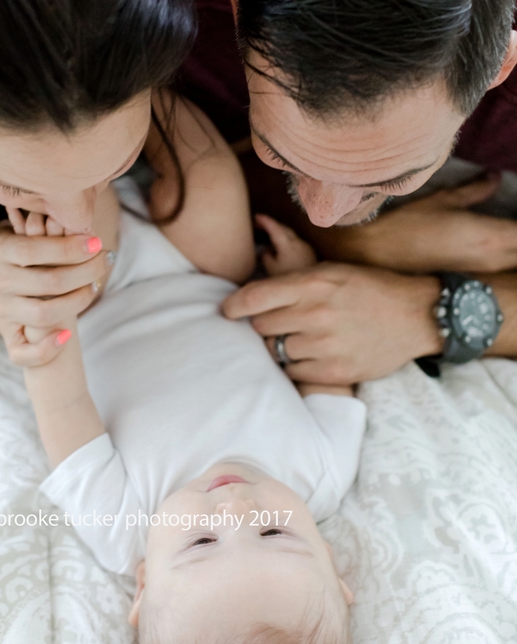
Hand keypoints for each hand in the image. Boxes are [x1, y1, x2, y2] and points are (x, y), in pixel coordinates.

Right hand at [0, 211, 111, 356]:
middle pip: (47, 282)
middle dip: (85, 271)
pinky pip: (24, 352)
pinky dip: (49, 348)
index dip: (68, 247)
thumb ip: (51, 227)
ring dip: (77, 301)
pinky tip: (67, 336)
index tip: (96, 243)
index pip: (33, 250)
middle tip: (105, 261)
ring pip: (43, 313)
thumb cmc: (31, 255)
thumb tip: (80, 221)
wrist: (6, 284)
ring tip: (93, 287)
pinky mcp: (7, 337)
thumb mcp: (33, 235)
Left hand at [222, 262, 441, 384]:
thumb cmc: (368, 288)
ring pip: (275, 351)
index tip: (226, 311)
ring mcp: (325, 345)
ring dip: (279, 346)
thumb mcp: (331, 271)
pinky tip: (309, 355)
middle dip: (262, 324)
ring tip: (297, 338)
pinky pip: (294, 372)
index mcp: (312, 283)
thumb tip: (251, 296)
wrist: (415, 315)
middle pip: (261, 326)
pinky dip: (295, 365)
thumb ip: (293, 282)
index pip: (255, 297)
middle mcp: (316, 314)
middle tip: (274, 323)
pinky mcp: (335, 372)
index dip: (233, 305)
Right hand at [255, 213, 316, 276]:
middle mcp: (297, 242)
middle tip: (259, 224)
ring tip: (267, 236)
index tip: (256, 216)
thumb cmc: (289, 278)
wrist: (309, 288)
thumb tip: (266, 251)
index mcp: (287, 244)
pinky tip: (280, 248)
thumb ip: (266, 256)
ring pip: (289, 235)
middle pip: (283, 228)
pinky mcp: (309, 253)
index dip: (265, 220)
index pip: (274, 227)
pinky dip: (286, 240)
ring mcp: (305, 246)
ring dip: (279, 232)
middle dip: (271, 224)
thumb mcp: (271, 269)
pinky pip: (295, 242)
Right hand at [315, 176, 516, 274]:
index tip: (513, 211)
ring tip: (500, 236)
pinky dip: (501, 261)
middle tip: (506, 226)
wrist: (374, 258)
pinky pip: (498, 271)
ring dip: (512, 250)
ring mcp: (482, 275)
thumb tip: (494, 177)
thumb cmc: (406, 226)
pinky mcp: (468, 281)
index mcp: (492, 235)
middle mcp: (493, 260)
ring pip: (514, 264)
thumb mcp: (441, 201)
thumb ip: (474, 190)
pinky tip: (488, 250)